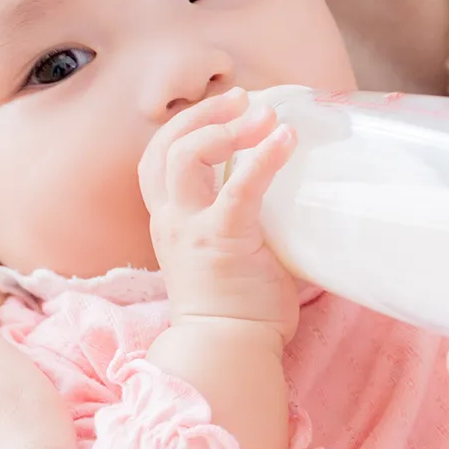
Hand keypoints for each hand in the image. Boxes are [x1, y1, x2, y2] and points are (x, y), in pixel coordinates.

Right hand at [138, 87, 298, 341]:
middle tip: (242, 98)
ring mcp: (192, 230)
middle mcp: (172, 220)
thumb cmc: (239, 306)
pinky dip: (262, 158)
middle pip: (164, 149)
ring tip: (263, 114)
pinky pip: (238, 189)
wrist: (229, 349)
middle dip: (201, 115)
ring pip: (185, 158)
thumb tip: (292, 191)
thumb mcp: (228, 250)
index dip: (183, 126)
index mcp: (170, 221)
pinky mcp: (223, 241)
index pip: (156, 159)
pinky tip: (285, 138)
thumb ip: (241, 218)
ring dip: (224, 127)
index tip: (223, 109)